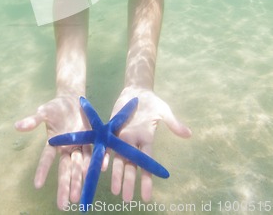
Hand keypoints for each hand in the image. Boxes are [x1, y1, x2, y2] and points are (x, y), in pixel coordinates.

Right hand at [15, 94, 90, 208]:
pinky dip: (99, 160)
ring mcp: (80, 145)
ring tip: (79, 196)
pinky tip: (103, 168)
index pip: (46, 159)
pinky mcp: (92, 139)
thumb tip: (17, 126)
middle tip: (64, 204)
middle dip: (65, 185)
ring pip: (80, 165)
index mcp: (54, 143)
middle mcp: (66, 148)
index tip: (37, 185)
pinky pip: (95, 152)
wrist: (73, 99)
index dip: (42, 171)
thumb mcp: (44, 111)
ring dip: (80, 179)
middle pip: (65, 169)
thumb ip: (33, 120)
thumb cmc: (56, 107)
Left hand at [105, 86, 190, 202]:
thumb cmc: (152, 102)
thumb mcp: (164, 110)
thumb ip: (173, 123)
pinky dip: (104, 154)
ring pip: (118, 158)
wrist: (136, 90)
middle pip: (131, 164)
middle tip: (126, 199)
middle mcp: (133, 141)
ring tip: (114, 191)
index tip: (147, 197)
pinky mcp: (111, 128)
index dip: (147, 179)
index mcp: (146, 139)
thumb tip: (188, 134)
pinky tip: (101, 166)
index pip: (147, 163)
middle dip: (129, 181)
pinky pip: (107, 144)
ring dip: (116, 173)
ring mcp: (121, 136)